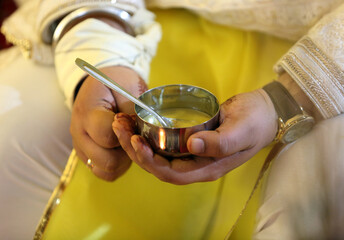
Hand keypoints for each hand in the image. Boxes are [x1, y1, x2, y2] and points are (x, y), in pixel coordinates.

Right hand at [71, 66, 146, 180]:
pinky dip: (116, 166)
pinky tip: (122, 150)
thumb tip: (150, 133)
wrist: (100, 84)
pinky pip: (103, 172)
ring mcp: (80, 147)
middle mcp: (79, 133)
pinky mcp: (86, 155)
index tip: (132, 121)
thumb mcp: (127, 88)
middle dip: (126, 152)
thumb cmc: (116, 83)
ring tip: (128, 142)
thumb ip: (135, 112)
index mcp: (87, 112)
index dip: (126, 133)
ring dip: (122, 161)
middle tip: (134, 136)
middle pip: (106, 160)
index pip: (106, 135)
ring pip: (105, 170)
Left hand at [112, 89, 277, 184]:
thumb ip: (221, 142)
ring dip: (137, 140)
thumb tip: (192, 146)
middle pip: (158, 164)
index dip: (149, 160)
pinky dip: (148, 132)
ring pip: (158, 153)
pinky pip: (164, 141)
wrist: (264, 111)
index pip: (171, 173)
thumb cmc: (255, 121)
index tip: (134, 140)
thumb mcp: (242, 130)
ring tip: (123, 122)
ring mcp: (192, 152)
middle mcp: (196, 164)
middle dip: (135, 149)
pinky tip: (138, 120)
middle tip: (120, 126)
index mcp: (207, 168)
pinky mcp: (189, 139)